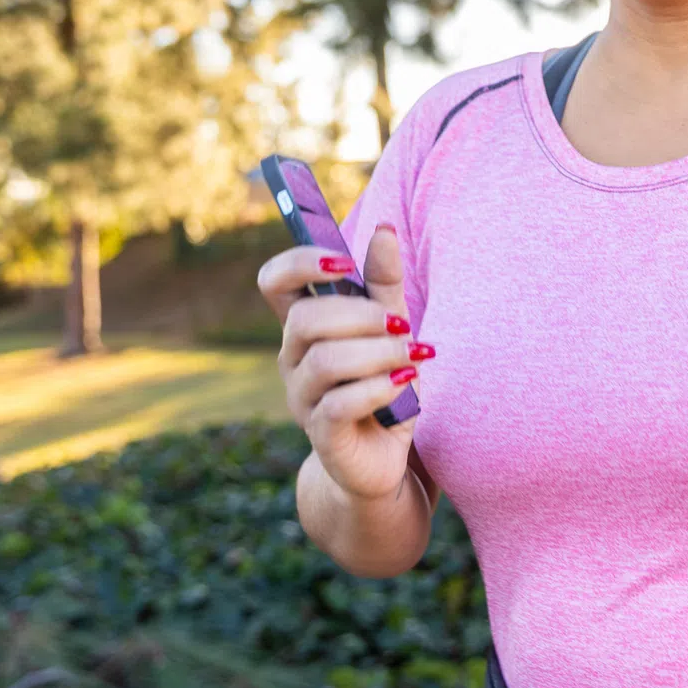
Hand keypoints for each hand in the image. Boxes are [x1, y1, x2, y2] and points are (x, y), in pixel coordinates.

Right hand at [256, 224, 427, 501]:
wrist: (384, 458)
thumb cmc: (383, 386)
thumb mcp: (391, 328)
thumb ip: (384, 284)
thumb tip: (385, 229)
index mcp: (302, 326)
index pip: (274, 280)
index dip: (301, 263)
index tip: (344, 264)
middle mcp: (292, 358)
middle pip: (305, 319)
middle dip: (361, 315)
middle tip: (403, 325)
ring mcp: (301, 398)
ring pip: (325, 361)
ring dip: (378, 353)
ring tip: (413, 359)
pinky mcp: (321, 434)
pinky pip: (339, 404)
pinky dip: (378, 388)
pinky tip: (404, 384)